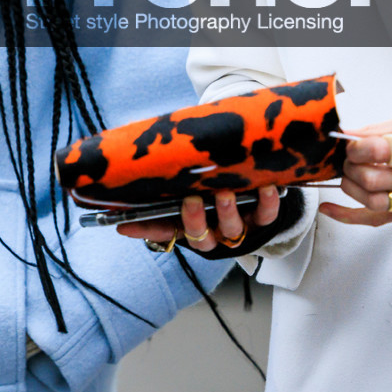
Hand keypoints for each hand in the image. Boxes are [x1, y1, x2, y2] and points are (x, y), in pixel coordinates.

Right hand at [116, 185, 283, 252]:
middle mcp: (213, 231)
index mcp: (190, 225)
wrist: (259, 198)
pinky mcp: (263, 220)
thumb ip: (173, 176)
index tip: (124, 225)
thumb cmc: (214, 187)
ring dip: (227, 212)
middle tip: (191, 200)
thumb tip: (138, 155)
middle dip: (194, 219)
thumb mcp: (191, 184)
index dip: (144, 231)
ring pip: (231, 229)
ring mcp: (238, 227)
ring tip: (225, 193)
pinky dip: (267, 202)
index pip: (163, 231)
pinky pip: (266, 215)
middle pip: (200, 236)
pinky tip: (266, 187)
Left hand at [318, 111, 391, 226]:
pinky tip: (328, 208)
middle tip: (349, 160)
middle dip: (351, 168)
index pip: (385, 151)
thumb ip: (376, 129)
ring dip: (351, 189)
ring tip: (348, 176)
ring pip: (374, 202)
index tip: (351, 145)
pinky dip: (347, 216)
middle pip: (374, 180)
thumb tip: (345, 134)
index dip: (359, 148)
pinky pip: (375, 220)